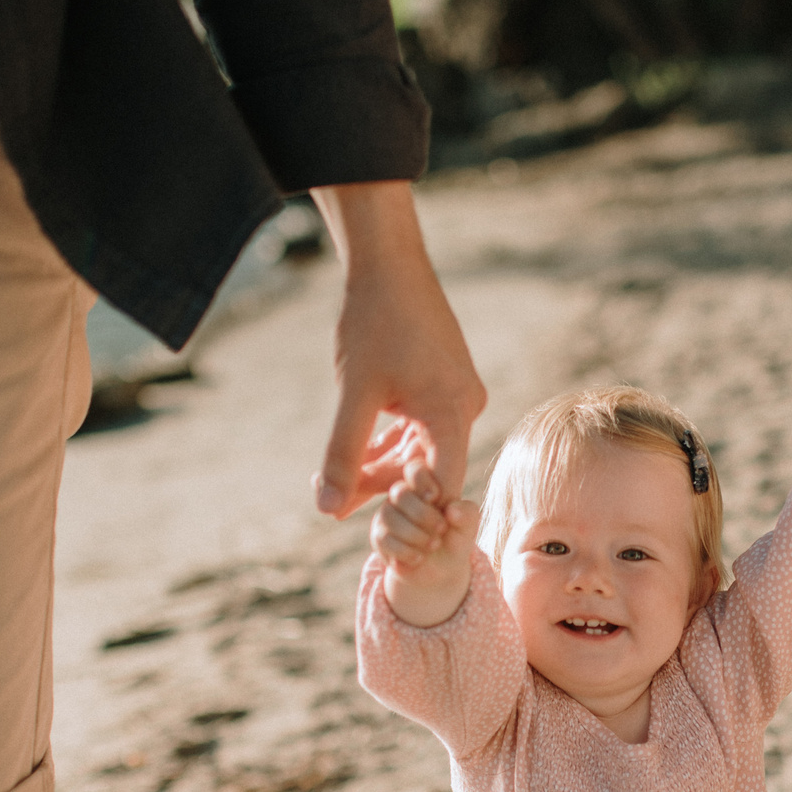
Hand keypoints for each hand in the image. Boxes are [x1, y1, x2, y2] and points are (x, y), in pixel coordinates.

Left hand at [313, 182, 486, 517]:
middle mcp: (466, 406)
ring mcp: (458, 394)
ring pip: (421, 449)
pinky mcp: (445, 384)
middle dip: (380, 487)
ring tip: (334, 482)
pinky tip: (357, 454)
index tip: (373, 527)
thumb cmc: (373, 322)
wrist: (388, 263)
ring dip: (381, 466)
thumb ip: (342, 454)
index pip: (441, 485)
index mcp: (453, 412)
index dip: (409, 511)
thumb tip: (326, 509)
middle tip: (331, 503)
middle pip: (427, 469)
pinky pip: (421, 427)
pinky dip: (391, 442)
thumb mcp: (354, 395)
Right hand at [372, 457, 479, 627]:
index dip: (422, 480)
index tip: (437, 498)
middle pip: (399, 493)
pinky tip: (419, 558)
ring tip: (433, 545)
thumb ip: (466, 514)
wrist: (441, 570)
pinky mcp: (380, 538)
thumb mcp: (467, 526)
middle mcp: (401, 496)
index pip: (414, 469)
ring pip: (388, 516)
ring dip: (414, 534)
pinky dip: (405, 551)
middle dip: (422, 514)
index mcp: (423, 485)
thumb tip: (451, 510)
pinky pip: (384, 539)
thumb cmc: (454, 538)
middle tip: (441, 529)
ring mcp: (387, 516)